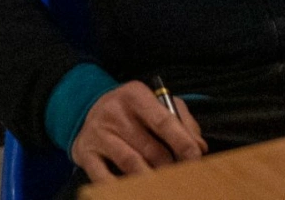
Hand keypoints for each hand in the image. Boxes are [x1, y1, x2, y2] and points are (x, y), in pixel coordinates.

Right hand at [71, 81, 206, 182]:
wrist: (87, 108)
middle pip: (149, 147)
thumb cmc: (132, 110)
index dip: (182, 142)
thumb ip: (181, 121)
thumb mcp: (157, 103)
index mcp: (135, 94)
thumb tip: (199, 147)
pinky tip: (135, 192)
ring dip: (151, 179)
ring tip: (164, 187)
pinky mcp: (85, 153)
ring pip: (131, 163)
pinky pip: (104, 177)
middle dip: (169, 166)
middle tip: (182, 177)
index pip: (163, 121)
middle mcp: (114, 111)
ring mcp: (98, 133)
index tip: (196, 158)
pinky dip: (121, 189)